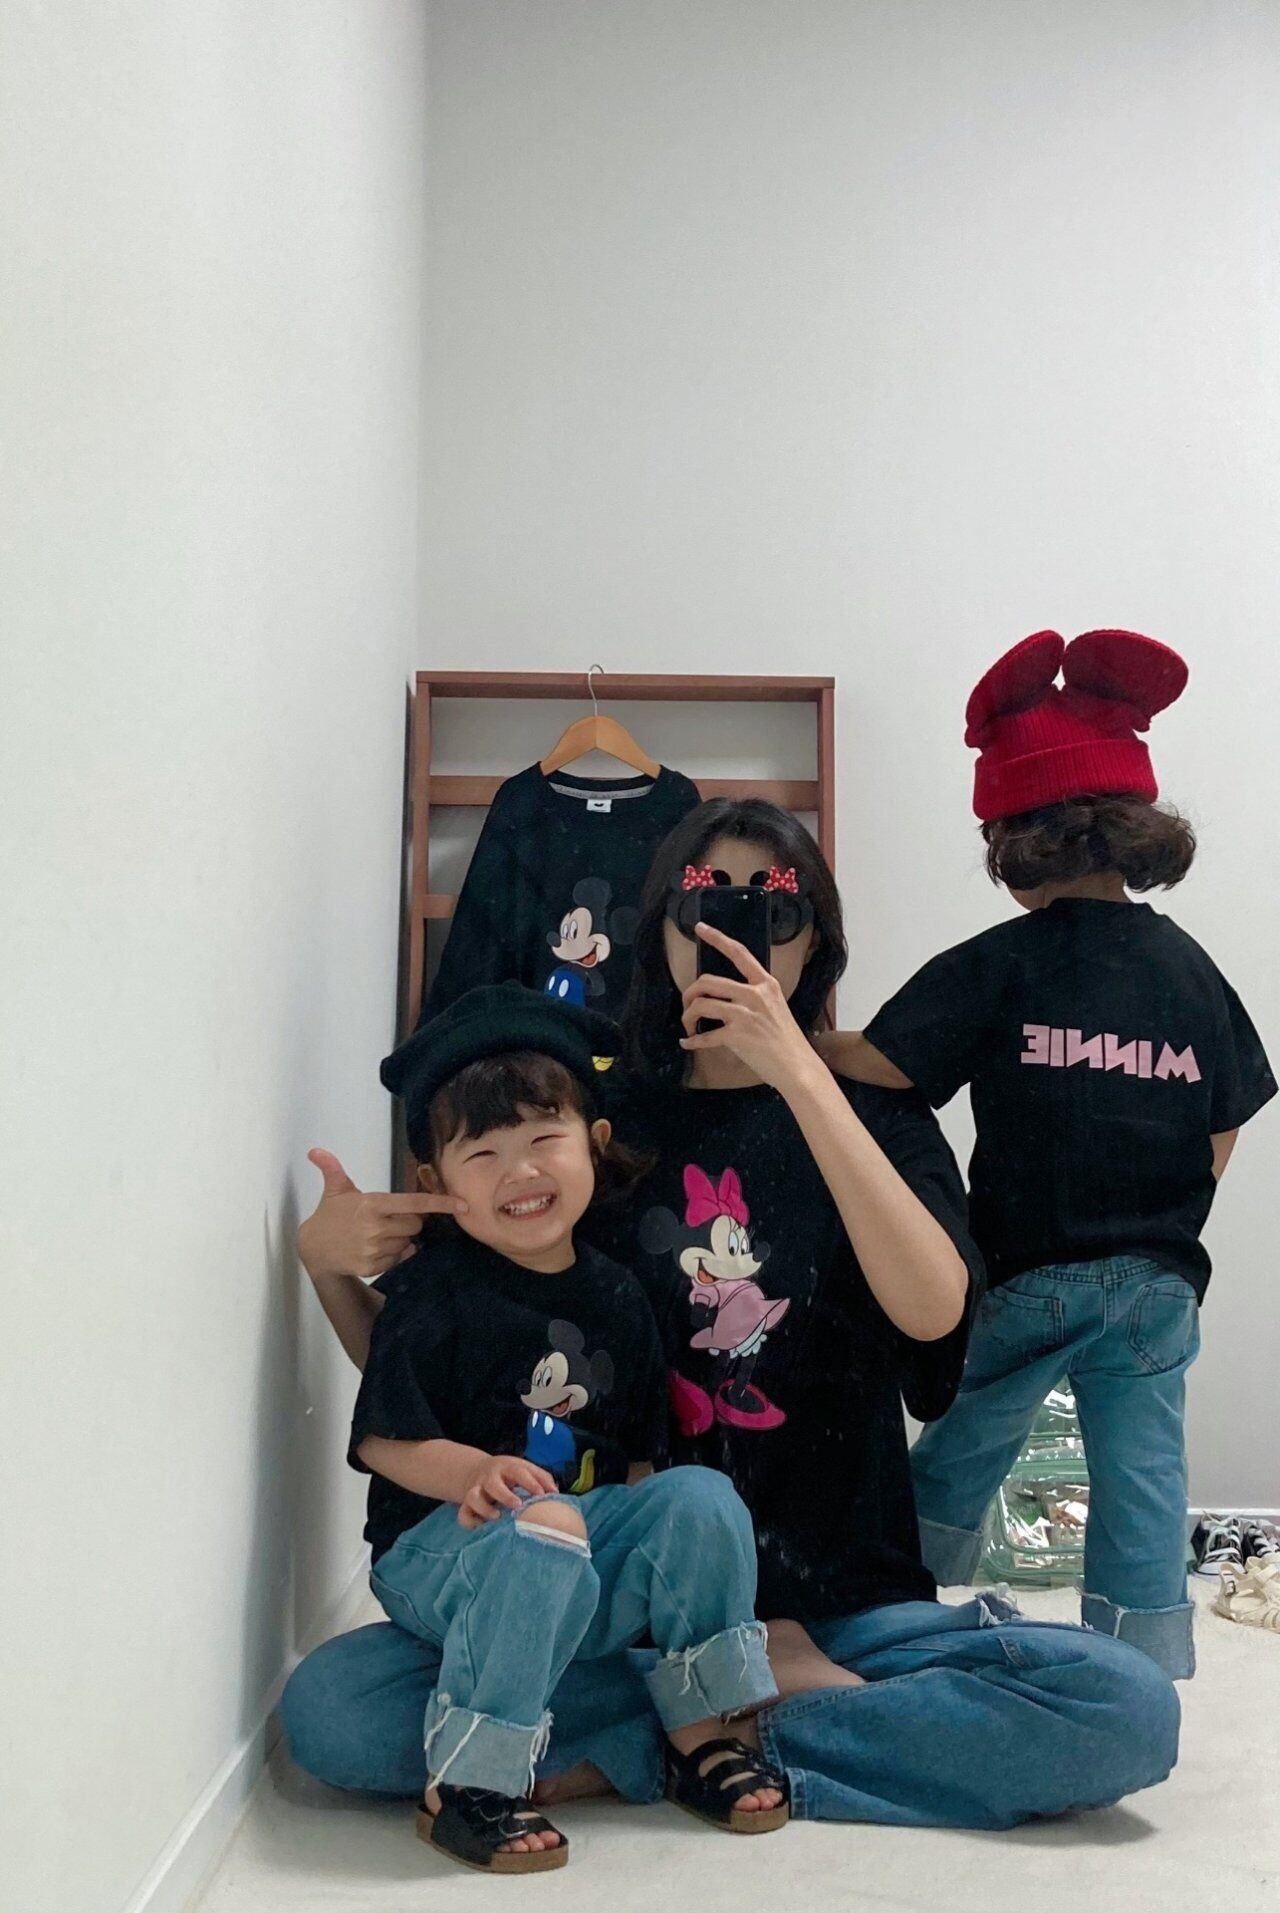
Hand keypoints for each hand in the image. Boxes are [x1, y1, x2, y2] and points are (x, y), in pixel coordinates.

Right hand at [297, 1149, 467, 1280]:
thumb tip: (315, 1150)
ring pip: (407, 1243)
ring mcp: (374, 1249)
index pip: (414, 1203)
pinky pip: (398, 1259)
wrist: (313, 1249)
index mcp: (373, 1204)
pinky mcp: (372, 1267)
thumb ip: (332, 1169)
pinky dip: (392, 1255)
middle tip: (390, 1219)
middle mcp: (376, 1227)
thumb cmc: (330, 1215)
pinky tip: (375, 1249)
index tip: (462, 1204)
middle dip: (409, 1222)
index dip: (440, 1203)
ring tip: (378, 1235)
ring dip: (400, 1239)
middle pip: (415, 1225)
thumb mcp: (335, 1190)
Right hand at [458, 1455, 557, 1529]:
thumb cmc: (508, 1474)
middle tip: (518, 1505)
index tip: (542, 1495)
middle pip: (493, 1484)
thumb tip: (555, 1493)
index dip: (531, 1483)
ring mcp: (476, 1491)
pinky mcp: (466, 1505)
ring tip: (497, 1517)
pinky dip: (470, 1522)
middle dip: (505, 1495)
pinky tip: (482, 1527)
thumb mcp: (524, 1468)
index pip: (519, 1472)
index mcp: (506, 1467)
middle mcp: (489, 1478)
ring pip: (472, 1497)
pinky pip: (463, 1514)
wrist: (476, 1471)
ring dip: (484, 1508)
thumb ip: (540, 1478)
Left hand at [679, 924, 821, 1091]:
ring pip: (701, 1004)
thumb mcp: (775, 1008)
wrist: (797, 1067)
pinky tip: (688, 1044)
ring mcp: (745, 1014)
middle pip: (708, 981)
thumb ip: (754, 998)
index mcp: (766, 984)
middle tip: (688, 1006)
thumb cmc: (786, 1040)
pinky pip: (704, 1036)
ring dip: (687, 1016)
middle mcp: (755, 994)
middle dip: (690, 993)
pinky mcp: (737, 1035)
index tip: (700, 927)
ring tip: (689, 1027)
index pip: (739, 953)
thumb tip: (726, 998)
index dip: (717, 938)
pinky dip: (692, 1041)